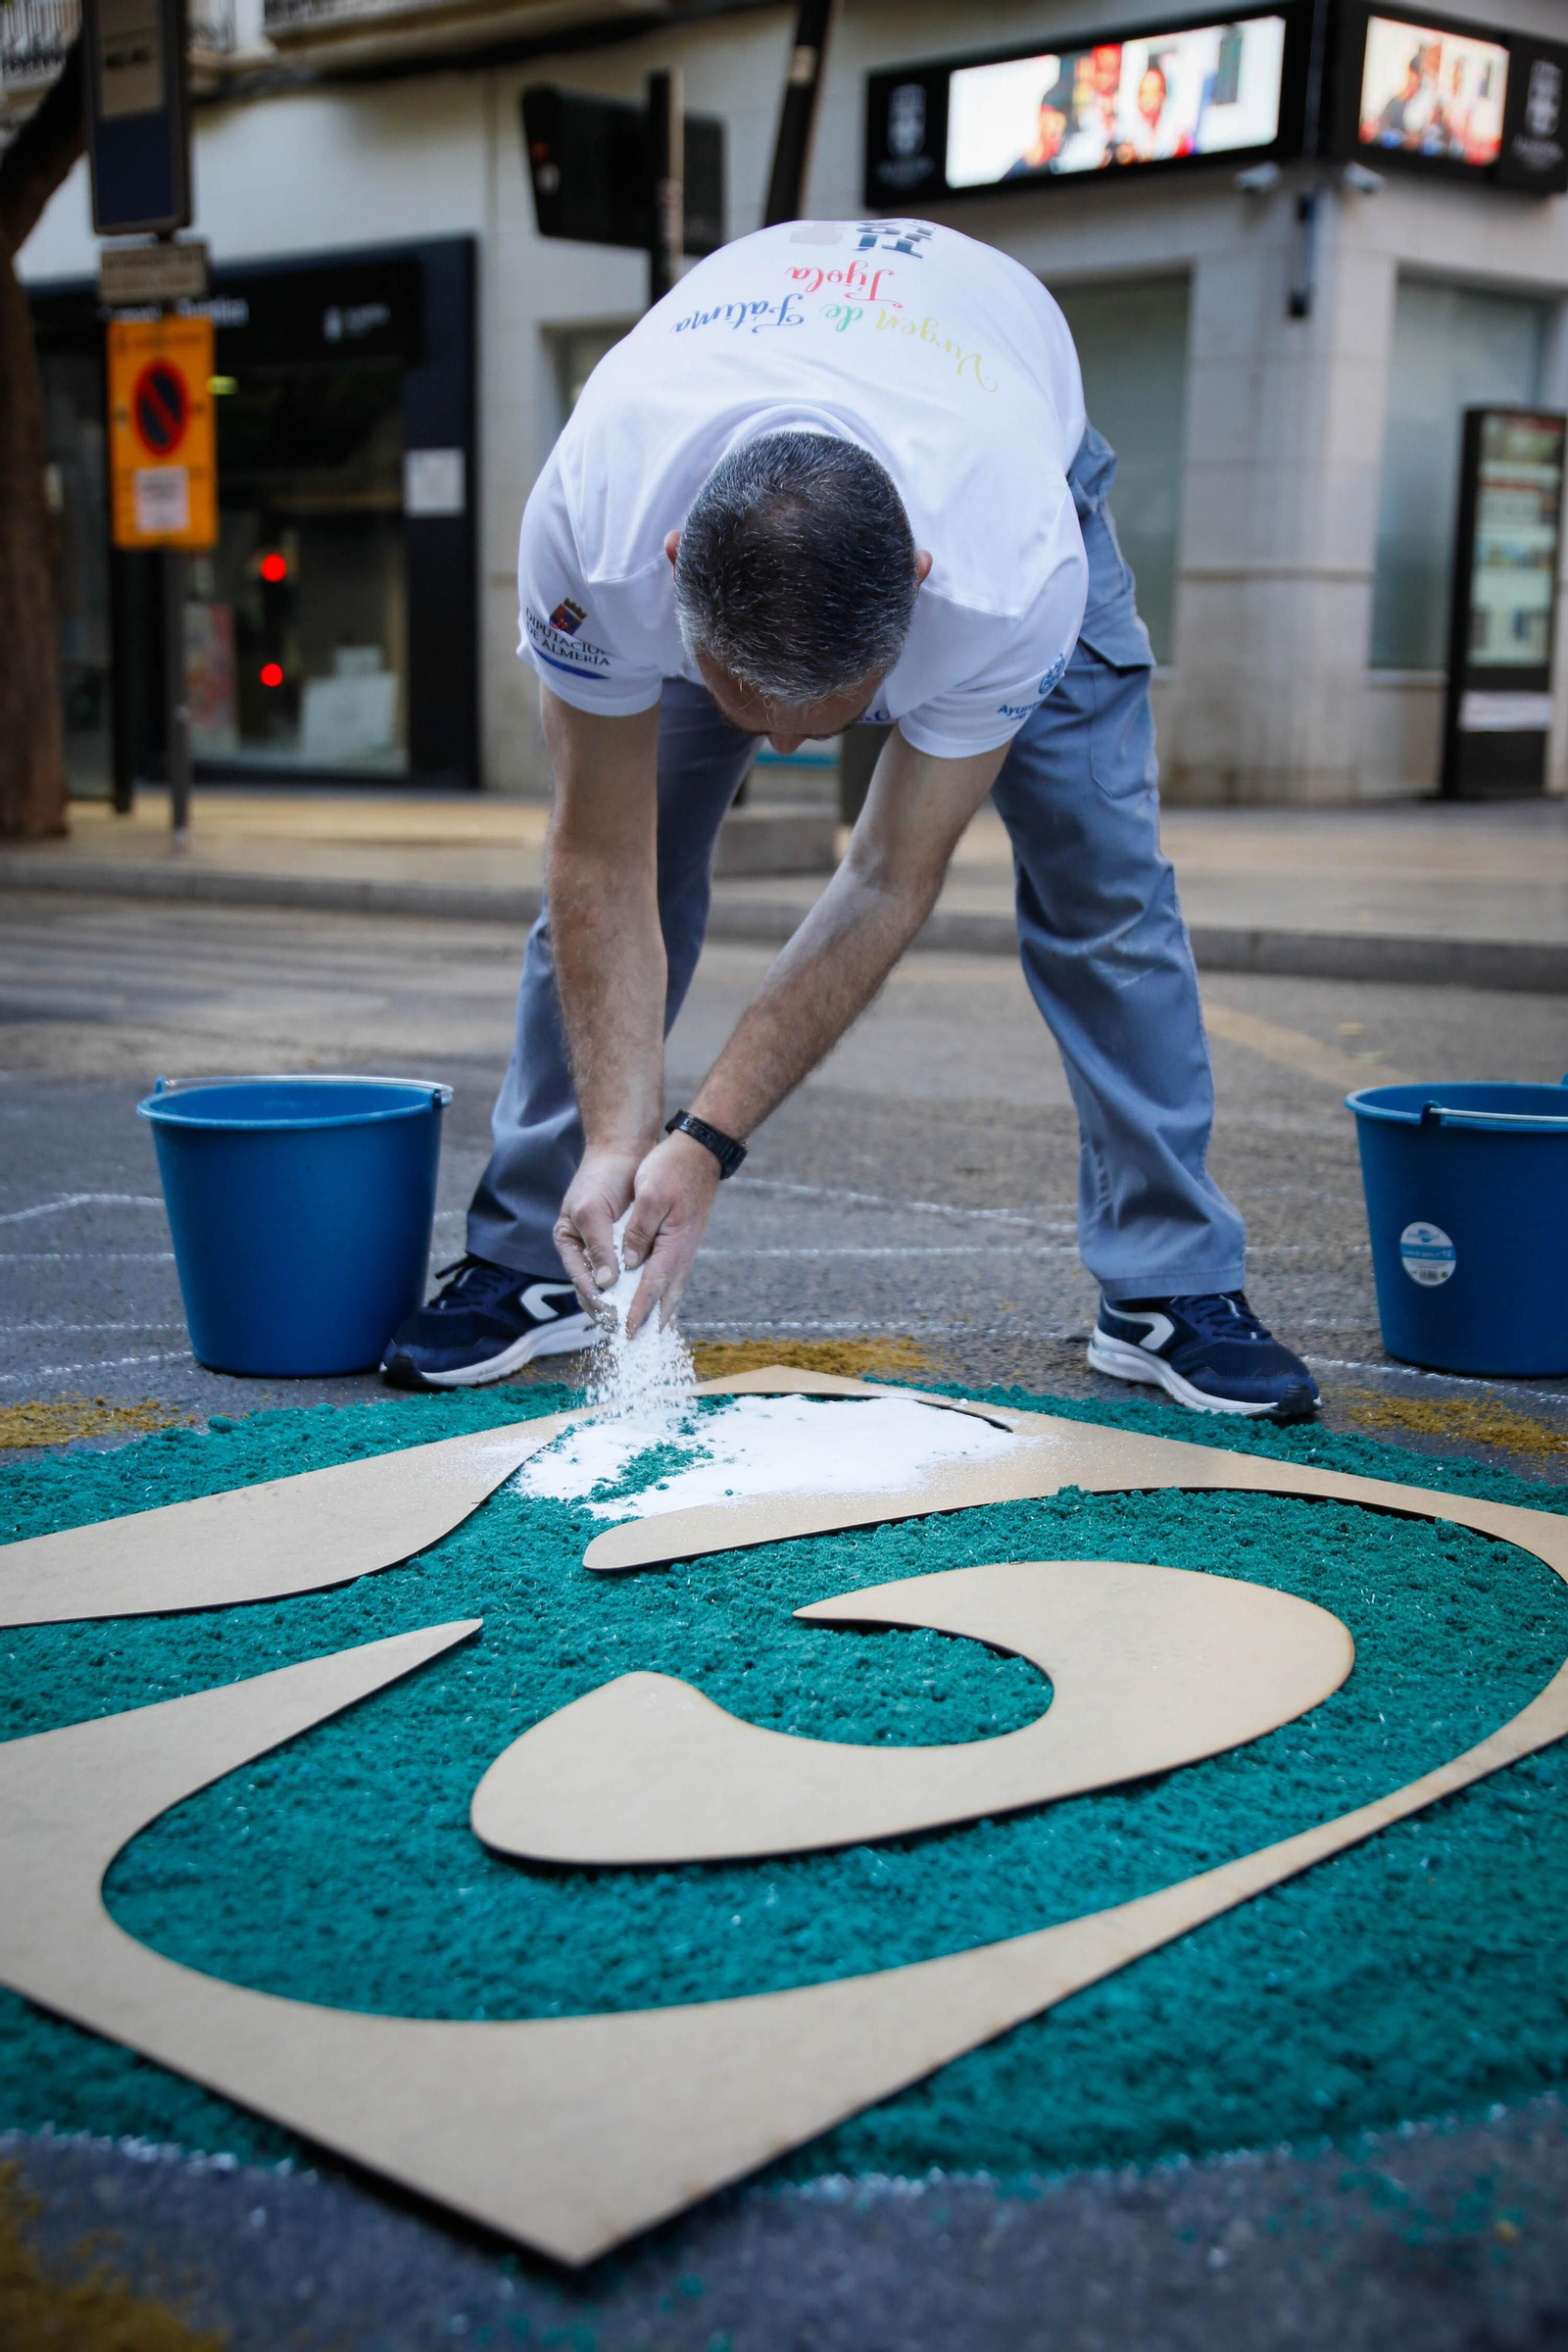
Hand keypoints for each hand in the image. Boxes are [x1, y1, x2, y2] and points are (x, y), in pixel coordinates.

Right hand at [553, 1147, 639, 1318]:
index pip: (581, 1282)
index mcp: (569, 1244)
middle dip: (613, 1312)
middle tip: (630, 1332)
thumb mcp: (592, 1212)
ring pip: (618, 1285)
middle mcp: (587, 1250)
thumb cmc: (601, 1178)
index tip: (615, 1319)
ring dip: (630, 1303)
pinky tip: (656, 1301)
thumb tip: (605, 1283)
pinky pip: (636, 1271)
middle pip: (597, 1291)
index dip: (597, 1303)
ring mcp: (608, 1248)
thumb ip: (598, 1247)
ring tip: (646, 1325)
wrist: (625, 1150)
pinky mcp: (629, 1244)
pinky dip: (643, 1287)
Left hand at [618, 1131, 721, 1336]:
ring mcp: (686, 1247)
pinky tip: (660, 1297)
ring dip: (660, 1311)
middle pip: (667, 1296)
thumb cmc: (672, 1168)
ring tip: (650, 1332)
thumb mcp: (650, 1196)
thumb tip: (629, 1264)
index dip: (638, 1311)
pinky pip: (673, 1274)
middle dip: (652, 1321)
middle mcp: (683, 1252)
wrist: (700, 1151)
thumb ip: (638, 1232)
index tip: (626, 1334)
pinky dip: (664, 1291)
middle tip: (639, 1345)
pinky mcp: (684, 1239)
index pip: (652, 1286)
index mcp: (674, 1245)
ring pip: (673, 1287)